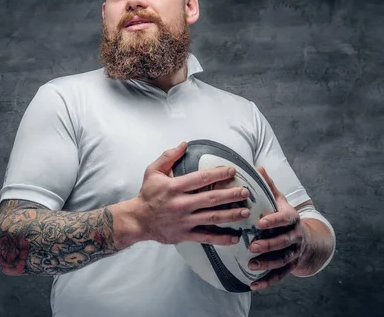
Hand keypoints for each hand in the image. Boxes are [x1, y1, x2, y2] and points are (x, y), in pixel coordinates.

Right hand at [132, 142, 250, 245]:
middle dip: (231, 195)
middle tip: (245, 192)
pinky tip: (235, 237)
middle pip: (211, 198)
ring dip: (231, 215)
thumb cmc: (147, 194)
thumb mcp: (152, 171)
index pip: (201, 178)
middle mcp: (181, 204)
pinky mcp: (185, 234)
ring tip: (246, 212)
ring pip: (212, 218)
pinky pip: (206, 237)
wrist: (137, 220)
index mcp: (174, 187)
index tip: (232, 171)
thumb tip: (184, 144)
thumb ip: (168, 157)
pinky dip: (221, 238)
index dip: (218, 174)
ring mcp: (184, 220)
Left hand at [248, 166, 306, 290]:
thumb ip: (268, 186)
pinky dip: (268, 281)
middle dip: (269, 244)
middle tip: (253, 246)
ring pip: (283, 260)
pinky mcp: (290, 266)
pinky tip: (254, 285)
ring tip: (251, 265)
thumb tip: (258, 167)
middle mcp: (295, 236)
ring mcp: (294, 253)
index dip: (274, 221)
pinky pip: (280, 275)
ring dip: (268, 264)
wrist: (306, 237)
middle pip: (284, 241)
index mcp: (292, 218)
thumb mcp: (279, 200)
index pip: (284, 219)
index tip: (260, 222)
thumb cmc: (285, 216)